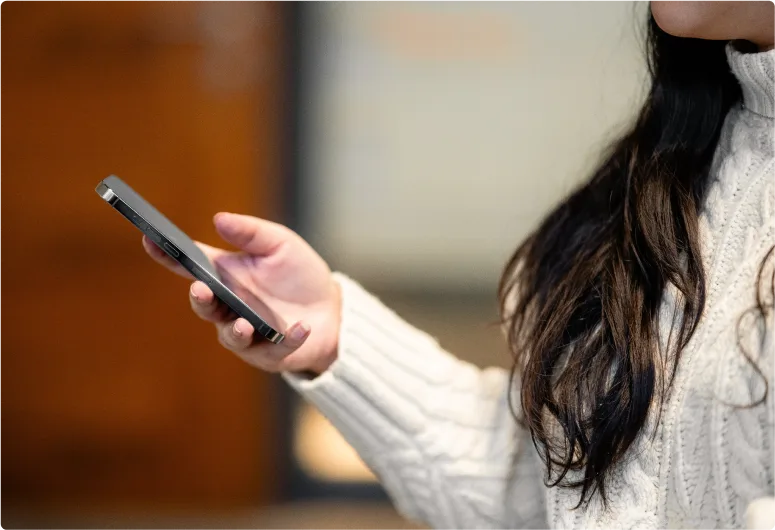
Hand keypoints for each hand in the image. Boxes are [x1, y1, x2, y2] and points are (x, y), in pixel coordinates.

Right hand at [143, 212, 340, 374]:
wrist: (332, 309)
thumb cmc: (299, 274)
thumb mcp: (281, 244)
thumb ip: (251, 233)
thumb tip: (219, 219)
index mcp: (225, 276)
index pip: (189, 265)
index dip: (167, 255)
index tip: (149, 240)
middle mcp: (229, 306)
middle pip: (205, 306)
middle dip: (200, 299)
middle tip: (201, 290)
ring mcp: (247, 333)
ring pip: (231, 336)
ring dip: (237, 330)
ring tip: (246, 324)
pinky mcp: (270, 354)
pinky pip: (275, 349)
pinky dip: (288, 339)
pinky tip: (300, 328)